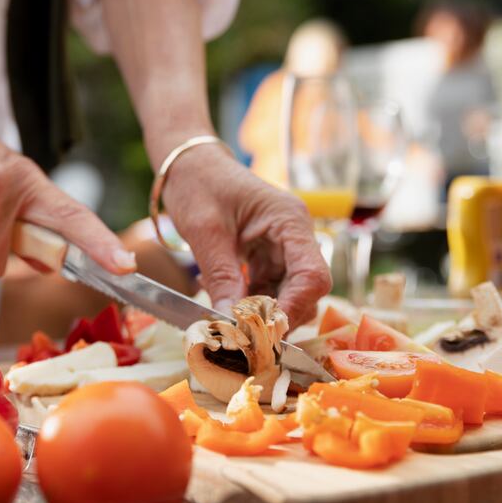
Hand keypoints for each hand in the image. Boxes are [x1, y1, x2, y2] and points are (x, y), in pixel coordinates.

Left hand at [162, 146, 331, 326]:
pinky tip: (231, 313)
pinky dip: (254, 307)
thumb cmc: (198, 184)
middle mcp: (295, 236)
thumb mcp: (205, 231)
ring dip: (266, 316)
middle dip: (280, 317)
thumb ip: (221, 276)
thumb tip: (230, 323)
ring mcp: (283, 248)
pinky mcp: (268, 258)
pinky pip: (271, 291)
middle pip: (307, 291)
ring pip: (290, 296)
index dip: (293, 308)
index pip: (313, 275)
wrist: (189, 164)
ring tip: (234, 327)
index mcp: (289, 221)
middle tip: (246, 338)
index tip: (265, 332)